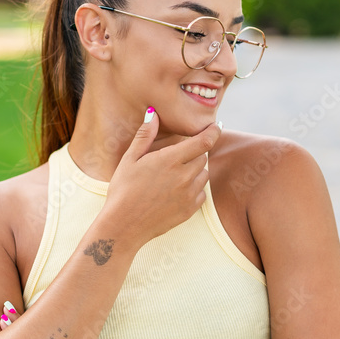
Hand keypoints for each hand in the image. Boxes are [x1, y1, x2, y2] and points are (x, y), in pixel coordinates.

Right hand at [104, 108, 220, 244]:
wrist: (123, 225)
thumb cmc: (123, 190)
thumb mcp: (129, 159)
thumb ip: (145, 135)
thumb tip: (153, 113)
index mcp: (170, 160)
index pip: (203, 142)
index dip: (213, 132)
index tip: (216, 126)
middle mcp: (184, 176)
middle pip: (203, 157)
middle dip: (194, 152)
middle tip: (177, 157)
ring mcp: (188, 194)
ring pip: (204, 174)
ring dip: (195, 170)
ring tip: (174, 174)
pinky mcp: (189, 210)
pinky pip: (201, 193)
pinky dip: (194, 188)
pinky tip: (177, 190)